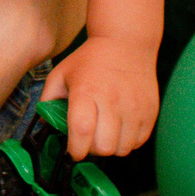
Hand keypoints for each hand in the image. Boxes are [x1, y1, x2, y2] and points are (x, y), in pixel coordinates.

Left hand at [42, 34, 158, 158]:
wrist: (126, 43)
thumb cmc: (90, 60)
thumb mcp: (61, 73)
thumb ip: (48, 100)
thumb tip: (44, 125)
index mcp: (86, 91)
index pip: (82, 130)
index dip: (76, 149)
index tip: (73, 151)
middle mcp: (112, 100)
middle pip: (104, 146)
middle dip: (92, 149)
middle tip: (89, 139)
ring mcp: (134, 107)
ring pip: (122, 149)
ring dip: (111, 146)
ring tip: (105, 132)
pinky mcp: (150, 111)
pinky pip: (139, 142)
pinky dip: (128, 141)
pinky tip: (120, 128)